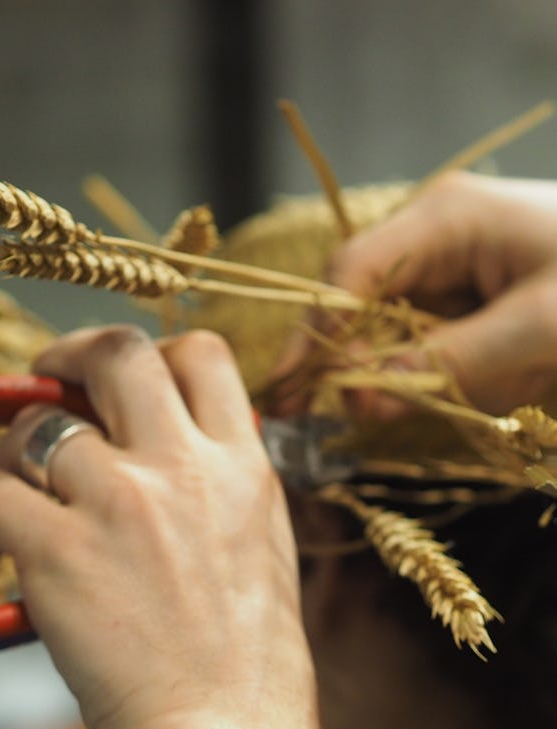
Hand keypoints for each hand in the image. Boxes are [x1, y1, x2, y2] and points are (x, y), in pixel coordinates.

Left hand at [0, 326, 322, 728]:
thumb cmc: (245, 649)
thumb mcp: (257, 535)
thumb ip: (217, 473)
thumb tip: (154, 433)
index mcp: (240, 462)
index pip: (200, 354)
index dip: (153, 353)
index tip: (120, 381)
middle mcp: (183, 467)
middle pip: (115, 353)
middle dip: (69, 354)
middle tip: (47, 380)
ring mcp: (121, 503)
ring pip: (33, 425)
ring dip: (8, 453)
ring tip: (7, 497)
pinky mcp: (60, 553)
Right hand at [287, 172, 556, 417]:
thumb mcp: (542, 326)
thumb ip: (447, 362)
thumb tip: (358, 399)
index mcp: (445, 217)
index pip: (353, 270)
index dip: (317, 329)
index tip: (294, 387)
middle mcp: (434, 237)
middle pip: (360, 302)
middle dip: (348, 360)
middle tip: (306, 414)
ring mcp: (449, 268)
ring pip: (393, 331)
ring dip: (407, 374)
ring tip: (467, 394)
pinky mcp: (467, 298)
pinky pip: (429, 343)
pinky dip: (442, 375)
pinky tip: (486, 384)